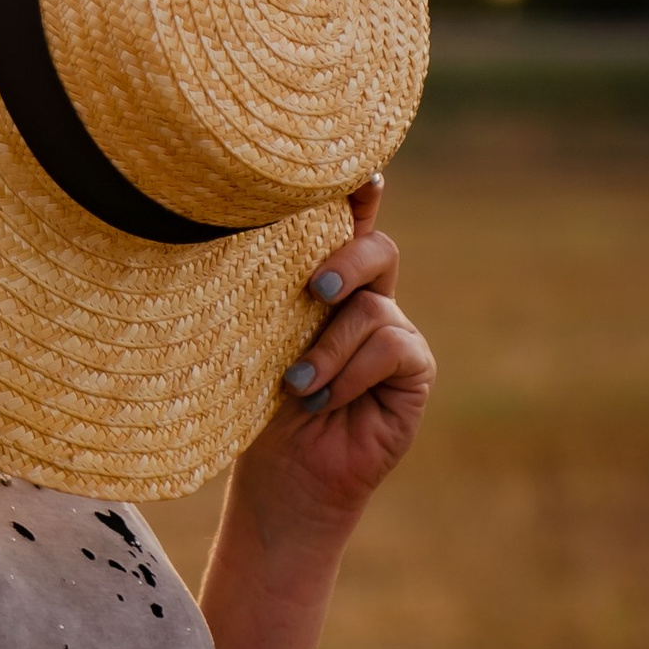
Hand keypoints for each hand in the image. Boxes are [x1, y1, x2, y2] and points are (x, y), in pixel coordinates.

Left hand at [232, 175, 434, 552]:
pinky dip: (352, 372)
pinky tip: (325, 399)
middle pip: (377, 248)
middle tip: (314, 290)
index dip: (357, 191)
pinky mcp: (414, 371)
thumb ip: (266, 290)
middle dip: (347, 257)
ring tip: (297, 384)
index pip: (346, 222)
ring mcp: (393, 334)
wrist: (280, 478)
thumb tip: (235, 233)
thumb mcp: (251, 337)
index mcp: (322, 281)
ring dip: (330, 348)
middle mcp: (365, 299)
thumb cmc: (253, 405)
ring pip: (376, 307)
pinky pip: (394, 346)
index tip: (358, 170)